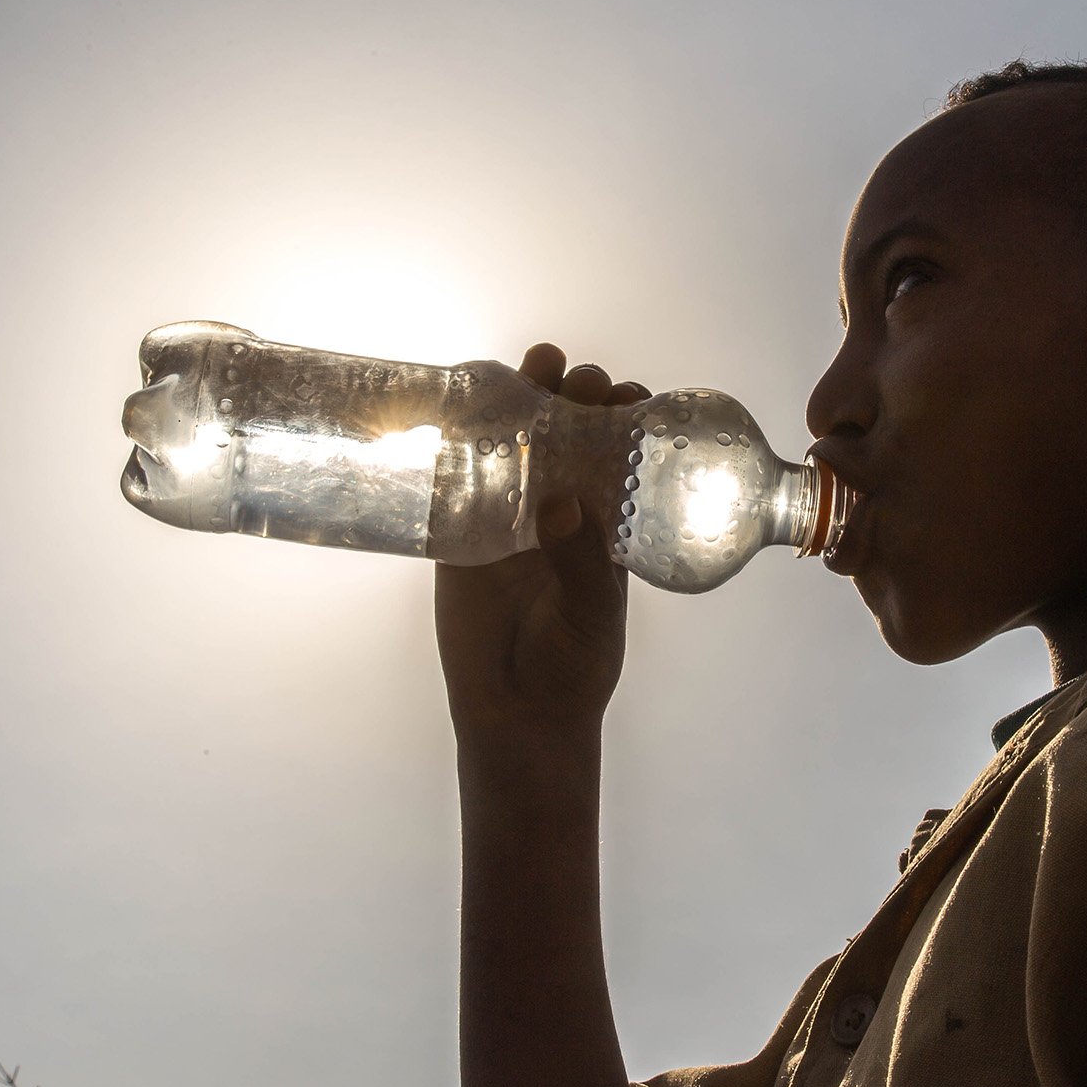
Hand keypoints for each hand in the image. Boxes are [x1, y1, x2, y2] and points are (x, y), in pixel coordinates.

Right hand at [436, 345, 651, 754]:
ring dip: (524, 398)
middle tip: (580, 383)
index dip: (626, 414)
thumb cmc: (573, 667)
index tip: (628, 395)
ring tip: (535, 369)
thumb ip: (583, 562)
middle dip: (577, 394)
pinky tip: (463, 407)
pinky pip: (458, 476)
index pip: (622, 450)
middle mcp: (562, 505)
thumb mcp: (593, 615)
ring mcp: (510, 513)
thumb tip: (563, 503)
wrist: (515, 717)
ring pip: (517, 440)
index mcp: (608, 519)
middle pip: (570, 430)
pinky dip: (460, 439)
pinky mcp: (461, 531)